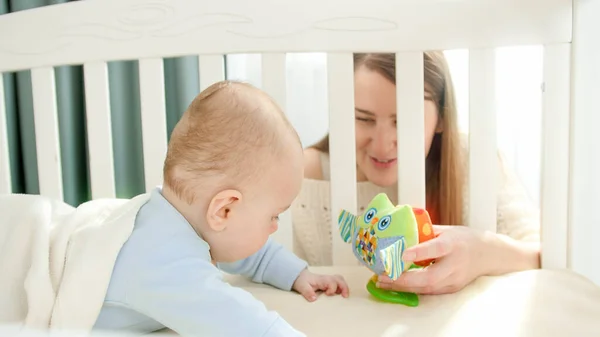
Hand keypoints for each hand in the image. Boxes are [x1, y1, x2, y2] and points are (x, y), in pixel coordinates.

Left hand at [292, 269, 349, 301]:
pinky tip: (340, 295)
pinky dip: (342, 288)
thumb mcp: (302, 287)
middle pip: (339, 279)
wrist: (300, 277)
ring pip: (340, 280)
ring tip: (344, 296)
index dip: (332, 288)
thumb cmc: (302, 282)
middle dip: (344, 287)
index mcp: (321, 280)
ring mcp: (329, 280)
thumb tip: (314, 299)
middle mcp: (326, 279)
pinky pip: (339, 283)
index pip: (332, 282)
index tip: (327, 294)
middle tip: (345, 297)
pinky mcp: (329, 283)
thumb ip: (307, 292)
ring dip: (344, 287)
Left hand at [376, 225, 495, 294]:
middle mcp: (454, 264)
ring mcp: (454, 280)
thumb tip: (399, 227)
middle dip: (404, 279)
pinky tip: (395, 285)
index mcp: (453, 244)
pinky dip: (410, 289)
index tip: (402, 253)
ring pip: (427, 288)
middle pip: (429, 277)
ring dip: (402, 287)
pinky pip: (428, 292)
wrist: (489, 254)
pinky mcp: (451, 289)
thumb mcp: (446, 230)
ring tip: (382, 282)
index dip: (419, 252)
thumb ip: (424, 232)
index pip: (436, 249)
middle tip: (382, 275)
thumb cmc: (464, 238)